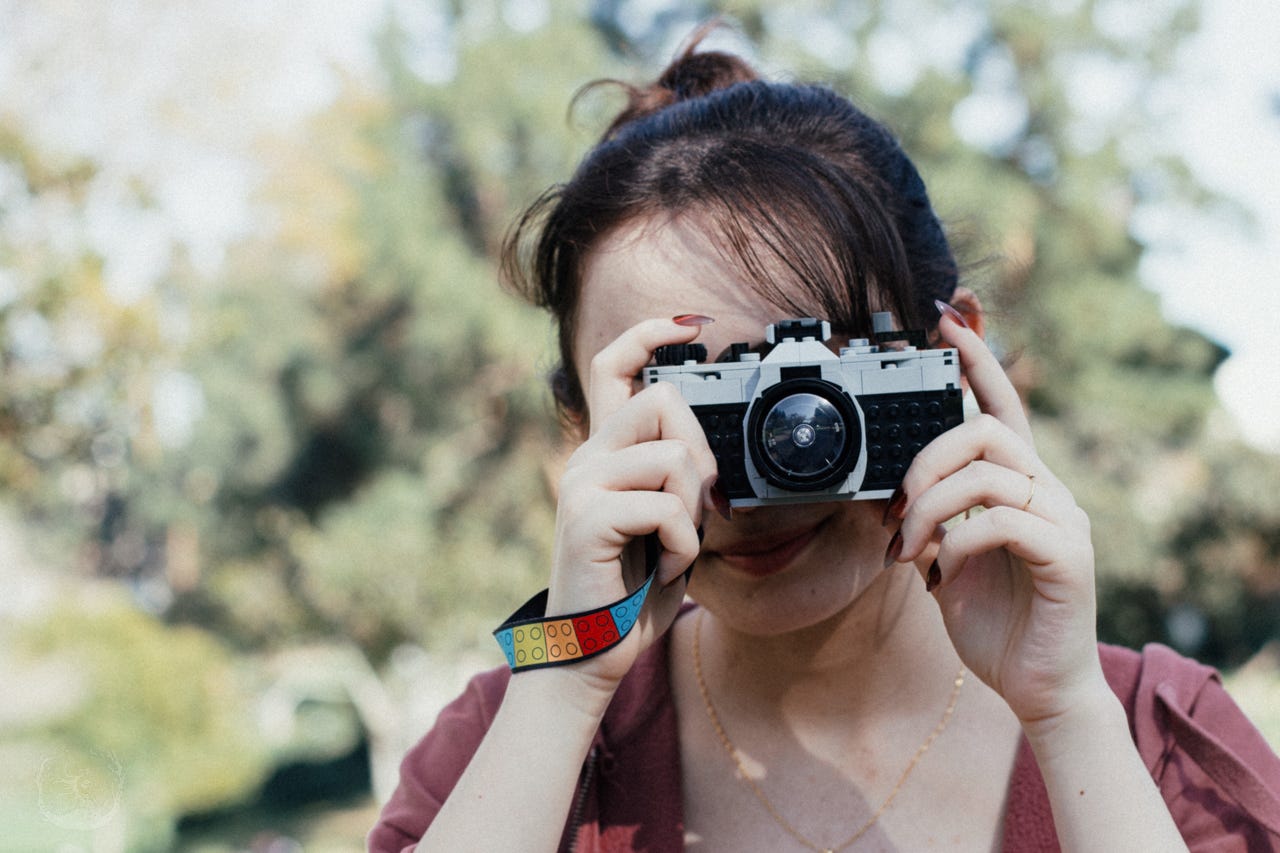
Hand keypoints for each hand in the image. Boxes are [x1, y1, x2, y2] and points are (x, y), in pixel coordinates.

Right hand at [547, 317, 718, 688]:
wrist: (588, 652)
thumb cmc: (629, 591)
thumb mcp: (661, 522)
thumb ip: (673, 478)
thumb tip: (703, 449)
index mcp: (603, 454)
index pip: (610, 366)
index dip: (648, 333)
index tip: (689, 323)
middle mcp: (586, 458)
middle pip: (661, 399)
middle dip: (699, 453)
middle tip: (693, 509)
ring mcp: (582, 484)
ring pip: (673, 457)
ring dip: (693, 511)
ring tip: (672, 547)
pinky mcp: (587, 517)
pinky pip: (667, 508)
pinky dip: (682, 545)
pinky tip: (662, 568)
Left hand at [891, 303, 1104, 725]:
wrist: (1036, 687)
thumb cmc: (990, 617)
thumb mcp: (944, 554)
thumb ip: (931, 513)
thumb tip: (888, 487)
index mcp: (1020, 484)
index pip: (1002, 404)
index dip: (976, 358)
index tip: (945, 317)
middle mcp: (1048, 491)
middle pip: (988, 429)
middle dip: (926, 460)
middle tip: (896, 507)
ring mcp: (1064, 520)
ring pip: (989, 470)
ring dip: (931, 505)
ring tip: (909, 547)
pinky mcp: (1068, 556)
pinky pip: (1004, 520)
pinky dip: (958, 540)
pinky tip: (942, 571)